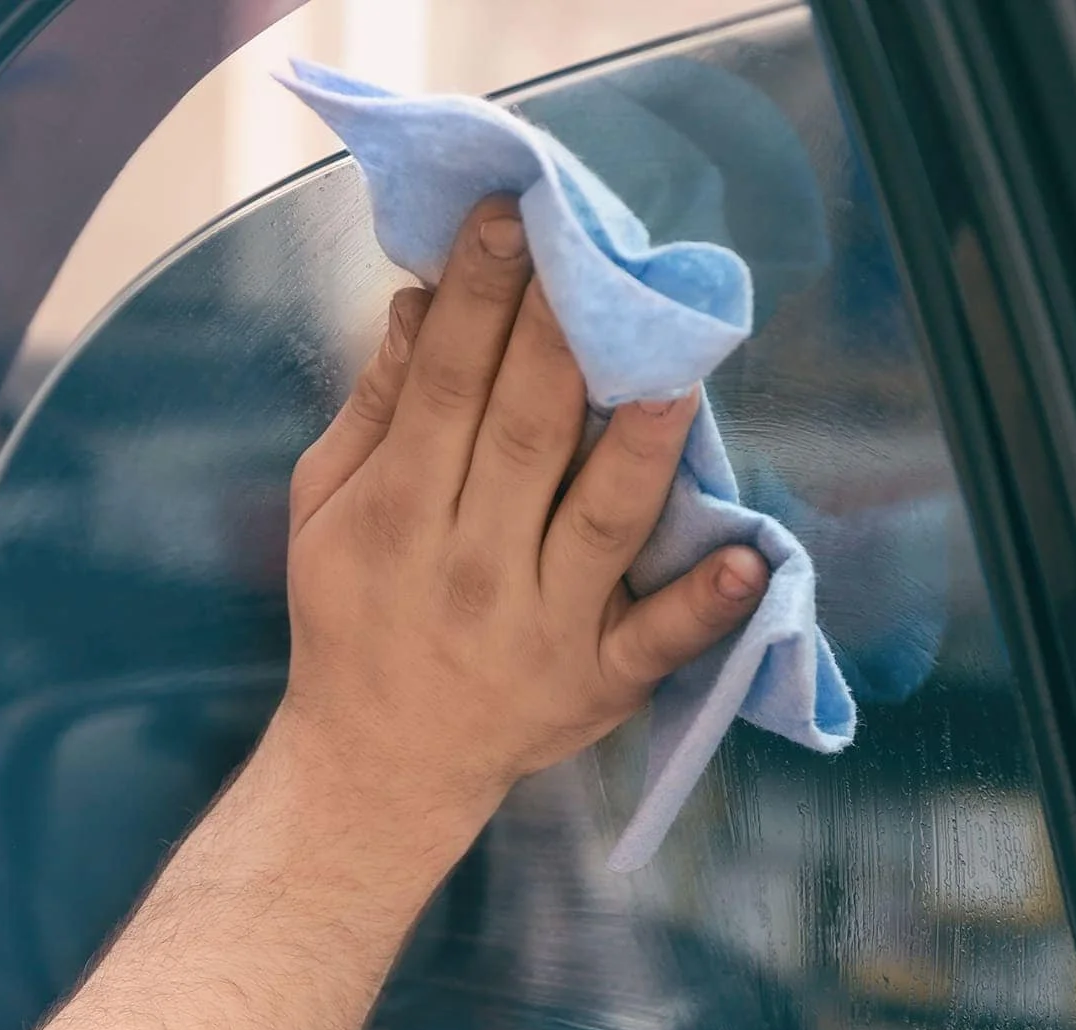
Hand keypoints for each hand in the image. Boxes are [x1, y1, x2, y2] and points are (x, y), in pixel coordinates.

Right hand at [267, 195, 767, 845]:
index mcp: (397, 516)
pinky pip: (656, 644)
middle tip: (593, 248)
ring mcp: (541, 626)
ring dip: (641, 446)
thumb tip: (421, 304)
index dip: (478, 299)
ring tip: (679, 370)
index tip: (509, 219)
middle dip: (558, 335)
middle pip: (524, 434)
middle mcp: (471, 565)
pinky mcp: (598, 682)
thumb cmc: (354, 616)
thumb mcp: (326, 509)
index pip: (446, 388)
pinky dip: (703, 607)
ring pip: (599, 521)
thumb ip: (378, 410)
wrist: (380, 765)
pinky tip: (748, 563)